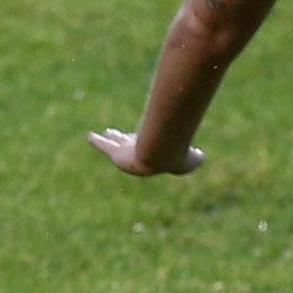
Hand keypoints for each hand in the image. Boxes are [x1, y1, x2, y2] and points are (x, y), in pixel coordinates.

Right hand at [87, 127, 202, 176]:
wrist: (163, 157)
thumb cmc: (178, 157)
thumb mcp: (193, 159)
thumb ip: (197, 158)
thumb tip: (202, 157)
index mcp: (155, 159)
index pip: (147, 149)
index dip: (143, 141)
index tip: (139, 136)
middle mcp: (140, 158)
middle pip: (130, 146)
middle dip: (124, 140)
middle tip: (116, 133)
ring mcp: (127, 156)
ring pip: (116, 145)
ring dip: (110, 140)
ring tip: (104, 133)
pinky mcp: (116, 154)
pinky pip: (104, 146)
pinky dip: (97, 142)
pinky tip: (89, 136)